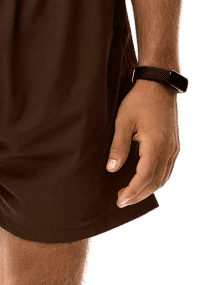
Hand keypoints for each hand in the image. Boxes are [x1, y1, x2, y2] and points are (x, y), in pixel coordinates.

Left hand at [106, 79, 180, 206]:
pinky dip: (157, 180)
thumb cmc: (139, 100)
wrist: (159, 84)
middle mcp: (169, 149)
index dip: (132, 191)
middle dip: (139, 195)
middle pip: (156, 182)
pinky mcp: (175, 145)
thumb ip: (119, 146)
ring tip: (131, 194)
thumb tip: (112, 169)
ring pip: (163, 178)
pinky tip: (145, 181)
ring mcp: (174, 148)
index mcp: (156, 144)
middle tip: (122, 201)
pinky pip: (168, 170)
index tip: (120, 200)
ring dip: (148, 189)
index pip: (144, 176)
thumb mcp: (123, 121)